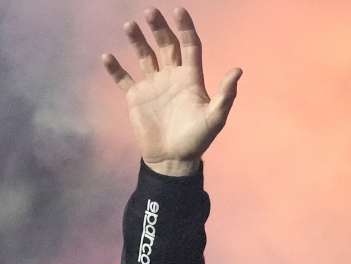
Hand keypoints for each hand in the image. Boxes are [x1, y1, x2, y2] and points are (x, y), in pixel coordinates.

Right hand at [101, 7, 240, 175]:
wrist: (173, 159)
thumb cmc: (197, 139)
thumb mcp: (215, 117)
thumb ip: (226, 94)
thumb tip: (238, 70)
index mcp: (191, 78)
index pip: (189, 46)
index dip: (185, 28)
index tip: (178, 10)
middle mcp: (172, 77)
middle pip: (166, 45)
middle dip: (159, 28)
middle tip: (150, 12)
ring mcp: (153, 85)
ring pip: (145, 56)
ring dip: (137, 40)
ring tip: (129, 25)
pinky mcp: (136, 97)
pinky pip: (123, 78)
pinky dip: (115, 68)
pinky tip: (107, 56)